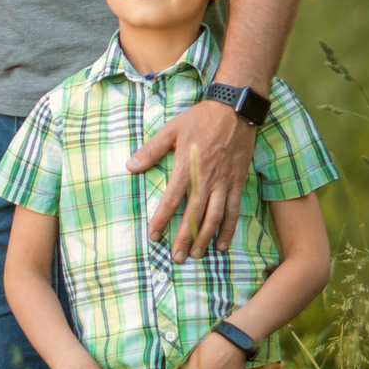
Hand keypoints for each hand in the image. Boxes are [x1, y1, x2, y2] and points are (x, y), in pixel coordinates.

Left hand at [130, 98, 255, 259]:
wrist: (235, 110)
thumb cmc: (200, 119)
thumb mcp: (171, 130)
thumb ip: (151, 150)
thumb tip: (130, 166)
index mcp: (186, 167)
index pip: (172, 199)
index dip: (162, 220)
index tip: (153, 236)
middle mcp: (206, 179)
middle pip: (194, 215)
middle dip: (185, 238)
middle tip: (177, 257)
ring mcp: (224, 182)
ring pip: (215, 217)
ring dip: (205, 238)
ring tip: (197, 255)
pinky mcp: (238, 182)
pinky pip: (234, 210)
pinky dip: (229, 229)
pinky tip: (222, 244)